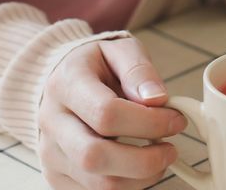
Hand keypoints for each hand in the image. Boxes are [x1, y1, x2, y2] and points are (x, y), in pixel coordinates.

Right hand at [37, 36, 185, 188]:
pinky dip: (125, 186)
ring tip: (158, 158)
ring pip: (97, 184)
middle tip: (171, 150)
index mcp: (66, 84)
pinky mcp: (56, 176)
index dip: (149, 122)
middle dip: (144, 160)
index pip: (106, 113)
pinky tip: (137, 167)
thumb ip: (139, 70)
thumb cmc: (96, 66)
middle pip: (94, 157)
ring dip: (140, 178)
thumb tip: (157, 99)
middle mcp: (51, 121)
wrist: (61, 80)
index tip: (176, 120)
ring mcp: (50, 152)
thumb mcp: (119, 49)